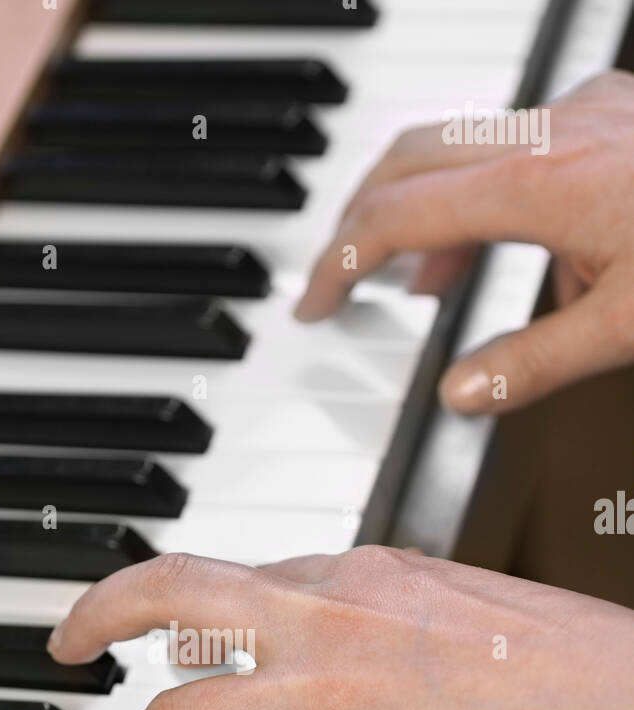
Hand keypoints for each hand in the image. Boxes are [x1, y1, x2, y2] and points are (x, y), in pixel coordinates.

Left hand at [48, 547, 633, 709]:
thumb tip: (384, 638)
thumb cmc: (578, 664)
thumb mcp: (477, 602)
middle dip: (103, 616)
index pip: (250, 578)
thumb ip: (407, 613)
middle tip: (74, 645)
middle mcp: (325, 619)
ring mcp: (321, 700)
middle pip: (174, 597)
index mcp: (364, 572)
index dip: (204, 608)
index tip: (179, 623)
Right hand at [295, 71, 633, 414]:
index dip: (340, 263)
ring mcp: (583, 109)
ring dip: (436, 208)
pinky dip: (501, 192)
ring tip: (438, 280)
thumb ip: (537, 364)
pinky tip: (536, 245)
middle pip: (410, 157)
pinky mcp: (612, 108)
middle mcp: (552, 130)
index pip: (398, 217)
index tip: (315, 300)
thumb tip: (463, 392)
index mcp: (539, 183)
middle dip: (363, 216)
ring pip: (468, 145)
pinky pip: (529, 141)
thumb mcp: (628, 326)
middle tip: (343, 269)